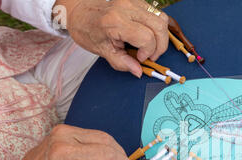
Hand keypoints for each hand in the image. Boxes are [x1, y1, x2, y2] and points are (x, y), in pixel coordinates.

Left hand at [54, 0, 168, 77]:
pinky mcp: (137, 1)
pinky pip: (156, 13)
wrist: (79, 11)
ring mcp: (133, 2)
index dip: (148, 52)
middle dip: (160, 46)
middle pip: (159, 26)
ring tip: (151, 46)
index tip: (140, 58)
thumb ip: (122, 62)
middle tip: (150, 55)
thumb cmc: (87, 30)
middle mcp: (126, 8)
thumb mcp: (102, 51)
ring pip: (161, 18)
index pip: (146, 38)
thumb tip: (138, 71)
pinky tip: (148, 35)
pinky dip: (157, 27)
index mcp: (115, 22)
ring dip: (161, 36)